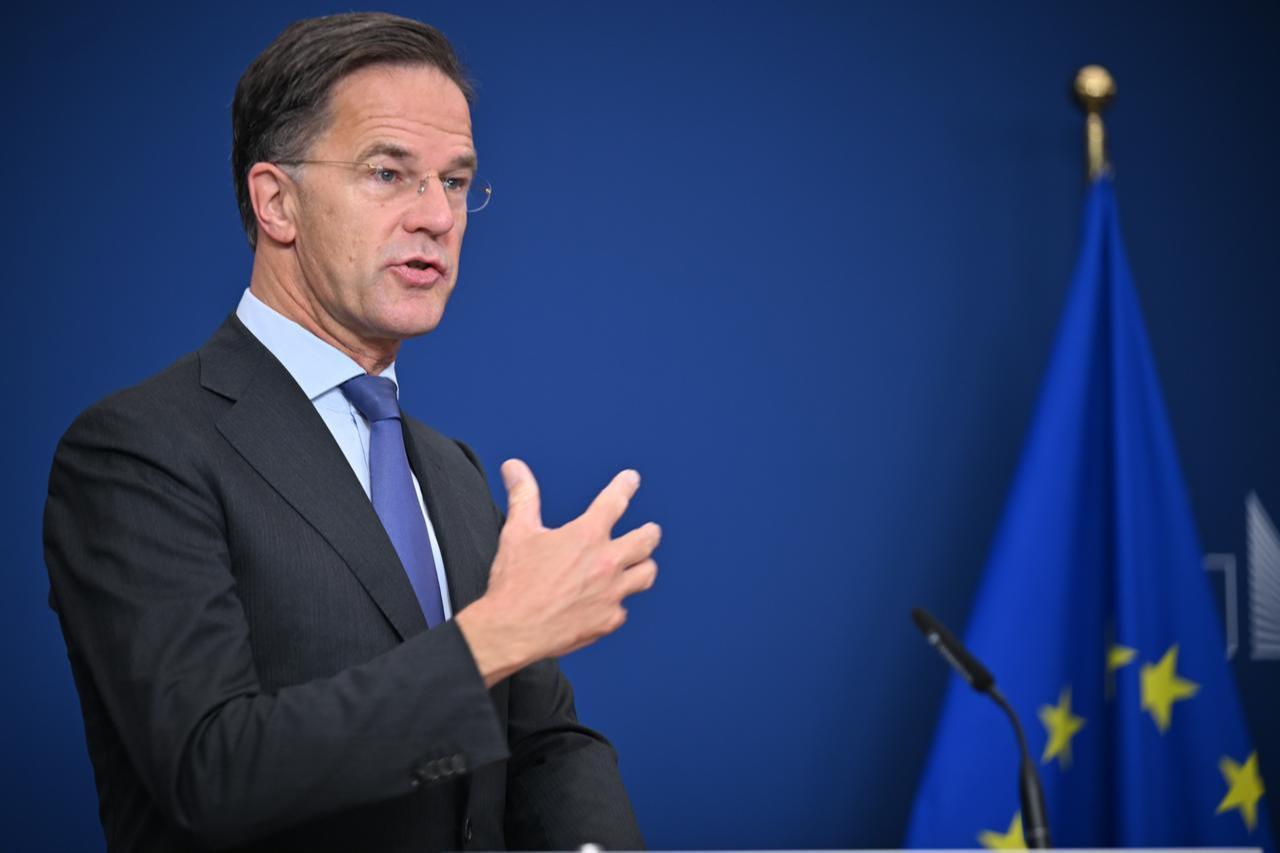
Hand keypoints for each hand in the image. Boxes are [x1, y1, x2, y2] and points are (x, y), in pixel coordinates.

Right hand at [455, 459, 660, 685]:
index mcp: (587, 536)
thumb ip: (523, 495)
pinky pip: (623, 608)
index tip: (631, 479)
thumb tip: (514, 467)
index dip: (625, 486)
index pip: (615, 501)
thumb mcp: (517, 531)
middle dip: (650, 532)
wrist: (512, 630)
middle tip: (651, 530)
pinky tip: (608, 602)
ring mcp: (611, 593)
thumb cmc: (514, 581)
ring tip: (640, 564)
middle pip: (646, 540)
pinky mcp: (608, 620)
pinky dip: (616, 603)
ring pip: (646, 574)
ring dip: (643, 566)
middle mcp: (607, 562)